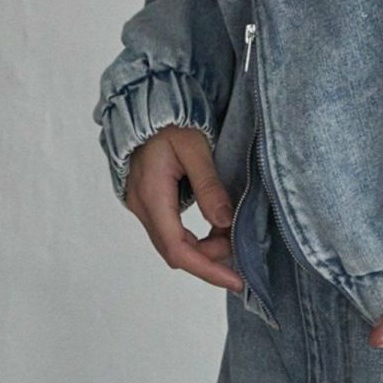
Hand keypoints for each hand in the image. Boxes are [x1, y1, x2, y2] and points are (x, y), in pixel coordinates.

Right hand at [125, 127, 244, 293]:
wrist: (148, 103)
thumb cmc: (171, 120)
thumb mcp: (196, 148)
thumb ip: (210, 186)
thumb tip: (225, 223)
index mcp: (151, 195)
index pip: (178, 248)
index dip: (208, 269)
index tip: (236, 280)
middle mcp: (142, 205)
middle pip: (175, 251)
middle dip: (210, 259)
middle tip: (240, 253)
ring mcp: (142, 204)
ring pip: (173, 242)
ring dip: (203, 247)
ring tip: (232, 237)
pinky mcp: (148, 200)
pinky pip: (171, 230)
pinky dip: (195, 236)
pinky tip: (216, 228)